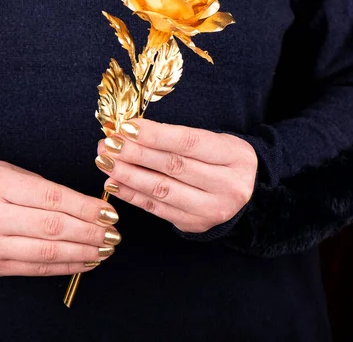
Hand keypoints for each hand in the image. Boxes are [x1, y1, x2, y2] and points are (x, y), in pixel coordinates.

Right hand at [0, 161, 120, 275]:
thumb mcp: (12, 173)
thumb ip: (47, 190)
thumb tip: (91, 208)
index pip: (52, 198)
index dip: (85, 208)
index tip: (108, 213)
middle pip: (52, 227)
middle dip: (90, 232)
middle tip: (113, 234)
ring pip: (47, 252)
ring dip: (83, 253)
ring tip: (105, 249)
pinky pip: (37, 268)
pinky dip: (66, 265)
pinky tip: (86, 261)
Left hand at [95, 119, 256, 232]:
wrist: (248, 194)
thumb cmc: (221, 160)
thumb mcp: (214, 141)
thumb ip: (176, 137)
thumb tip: (129, 131)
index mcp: (235, 156)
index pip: (188, 142)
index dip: (154, 135)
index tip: (125, 127)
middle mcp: (228, 185)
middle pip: (173, 166)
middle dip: (135, 153)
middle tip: (108, 143)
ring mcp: (212, 209)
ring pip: (162, 189)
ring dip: (128, 174)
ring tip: (104, 161)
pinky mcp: (194, 224)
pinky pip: (156, 208)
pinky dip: (131, 195)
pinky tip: (113, 182)